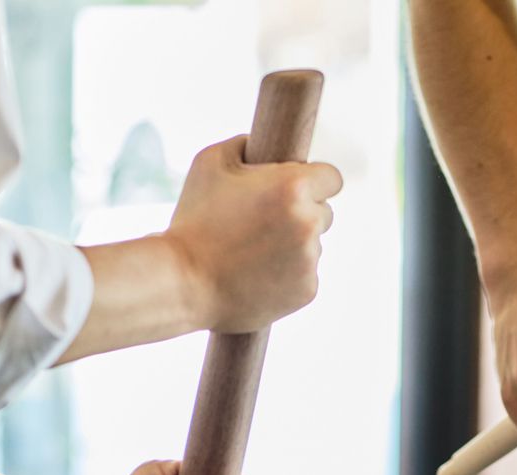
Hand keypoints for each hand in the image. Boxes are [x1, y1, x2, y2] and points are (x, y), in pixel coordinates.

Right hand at [165, 136, 342, 333]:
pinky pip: (306, 274)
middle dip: (302, 212)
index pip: (332, 177)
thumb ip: (244, 144)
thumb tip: (261, 143)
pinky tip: (257, 273)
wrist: (183, 283)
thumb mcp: (209, 163)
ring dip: (293, 245)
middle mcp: (309, 223)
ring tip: (252, 251)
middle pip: (324, 212)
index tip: (299, 188)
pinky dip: (288, 274)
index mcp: (293, 187)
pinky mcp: (308, 290)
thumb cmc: (194, 221)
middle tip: (264, 221)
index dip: (314, 181)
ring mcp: (310, 260)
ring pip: (313, 245)